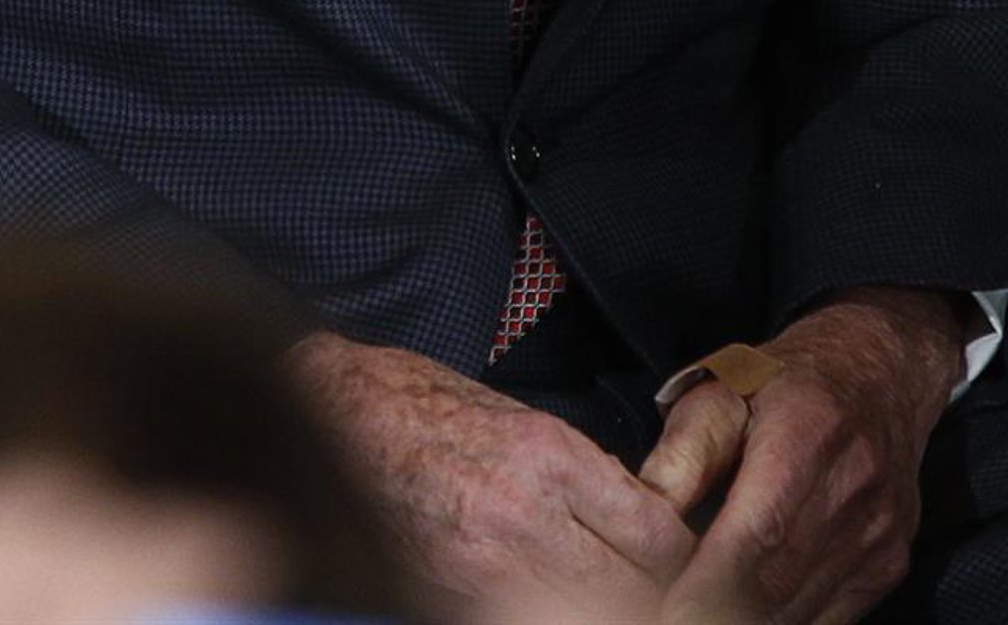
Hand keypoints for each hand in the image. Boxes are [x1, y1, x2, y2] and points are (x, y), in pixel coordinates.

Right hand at [290, 330, 695, 619]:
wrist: (329, 415)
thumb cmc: (419, 404)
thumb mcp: (517, 417)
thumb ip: (580, 474)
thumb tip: (636, 524)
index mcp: (549, 456)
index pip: (659, 537)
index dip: (678, 558)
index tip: (676, 560)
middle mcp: (525, 516)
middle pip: (634, 593)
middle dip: (650, 597)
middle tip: (647, 589)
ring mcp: (485, 568)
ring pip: (587, 616)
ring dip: (601, 608)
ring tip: (595, 593)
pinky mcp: (450, 599)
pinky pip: (523, 622)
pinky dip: (546, 614)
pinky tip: (544, 602)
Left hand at [637, 287, 967, 624]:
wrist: (878, 373)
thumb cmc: (784, 381)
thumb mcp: (718, 393)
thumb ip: (678, 458)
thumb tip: (638, 526)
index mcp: (808, 428)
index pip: (759, 531)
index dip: (710, 584)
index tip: (670, 612)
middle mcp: (854, 484)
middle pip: (777, 582)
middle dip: (718, 610)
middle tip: (669, 614)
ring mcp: (878, 530)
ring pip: (800, 609)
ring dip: (747, 619)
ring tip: (699, 608)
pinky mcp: (888, 562)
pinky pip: (828, 617)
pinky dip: (781, 620)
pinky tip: (746, 608)